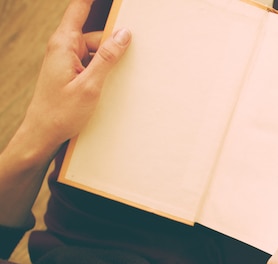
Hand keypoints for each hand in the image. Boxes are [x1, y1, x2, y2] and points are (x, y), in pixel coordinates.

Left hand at [20, 0, 130, 160]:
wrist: (43, 134)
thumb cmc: (61, 113)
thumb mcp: (90, 85)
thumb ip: (108, 57)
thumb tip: (124, 34)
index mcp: (64, 44)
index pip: (80, 8)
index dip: (93, 1)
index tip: (115, 2)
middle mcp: (63, 48)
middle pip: (95, 33)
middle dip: (112, 42)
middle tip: (130, 50)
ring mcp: (66, 60)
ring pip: (95, 50)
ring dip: (108, 60)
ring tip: (113, 80)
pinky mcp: (69, 71)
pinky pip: (91, 62)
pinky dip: (102, 69)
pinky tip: (108, 84)